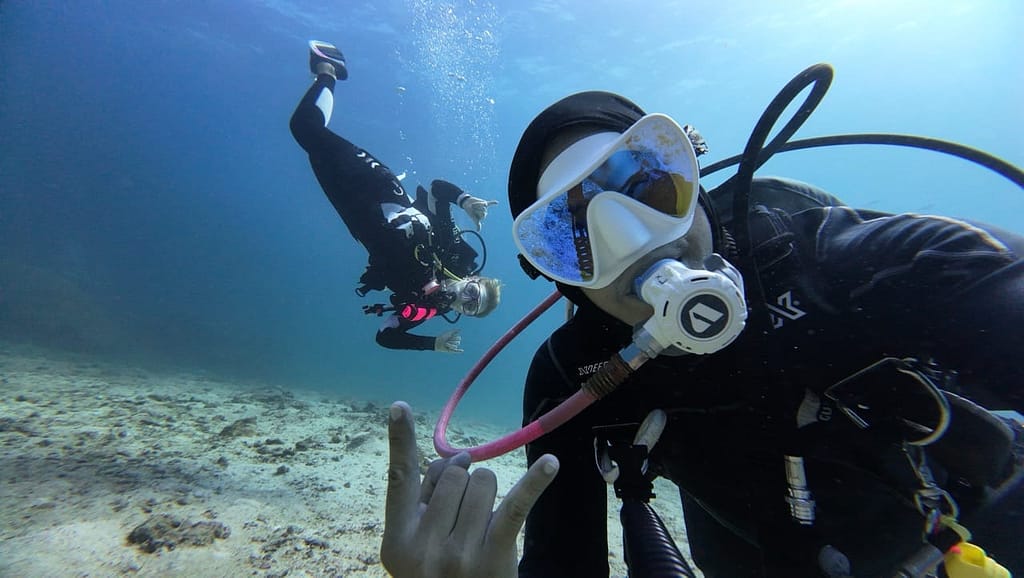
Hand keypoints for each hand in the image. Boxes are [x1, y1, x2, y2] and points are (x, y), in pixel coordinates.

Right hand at [381, 402, 558, 577]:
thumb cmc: (439, 574)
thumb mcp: (415, 547)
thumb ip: (424, 502)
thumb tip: (456, 458)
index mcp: (398, 539)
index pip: (399, 480)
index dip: (400, 441)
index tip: (400, 406)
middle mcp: (424, 546)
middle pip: (453, 474)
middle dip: (463, 479)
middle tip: (463, 506)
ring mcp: (459, 553)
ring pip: (482, 481)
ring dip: (487, 490)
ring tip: (481, 518)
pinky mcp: (494, 556)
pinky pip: (515, 506)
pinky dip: (534, 483)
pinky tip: (551, 464)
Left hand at [434, 329, 462, 352]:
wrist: (437, 342)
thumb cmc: (443, 337)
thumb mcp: (449, 333)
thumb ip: (454, 331)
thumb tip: (460, 329)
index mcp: (454, 337)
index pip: (459, 338)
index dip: (455, 337)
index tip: (450, 337)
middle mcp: (454, 342)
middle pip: (458, 342)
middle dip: (453, 341)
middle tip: (447, 341)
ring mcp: (452, 346)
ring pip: (455, 346)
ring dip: (450, 345)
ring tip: (446, 344)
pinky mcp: (451, 350)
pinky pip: (456, 351)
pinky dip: (459, 351)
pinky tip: (462, 350)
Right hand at [460, 196, 498, 230]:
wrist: (467, 204)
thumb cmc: (470, 212)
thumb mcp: (473, 218)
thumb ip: (477, 224)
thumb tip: (478, 231)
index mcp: (482, 217)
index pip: (483, 214)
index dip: (477, 212)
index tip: (473, 212)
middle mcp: (484, 212)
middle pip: (484, 210)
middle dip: (477, 208)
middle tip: (473, 208)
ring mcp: (485, 207)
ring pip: (484, 205)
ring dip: (478, 204)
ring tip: (474, 205)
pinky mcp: (484, 202)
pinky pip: (490, 203)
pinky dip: (493, 202)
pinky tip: (496, 203)